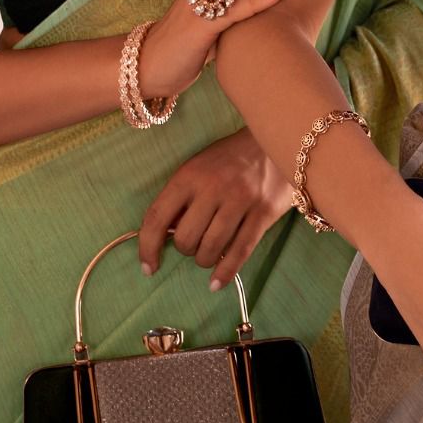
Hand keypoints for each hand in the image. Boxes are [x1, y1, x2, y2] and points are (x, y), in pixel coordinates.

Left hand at [137, 127, 294, 281]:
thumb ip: (181, 198)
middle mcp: (212, 188)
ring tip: (208, 255)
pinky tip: (216, 283)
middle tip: (194, 243)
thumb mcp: (198, 167)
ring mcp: (240, 200)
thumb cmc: (230, 157)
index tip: (148, 267)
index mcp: (189, 175)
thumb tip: (166, 236)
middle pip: (186, 239)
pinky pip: (240, 251)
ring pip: (211, 248)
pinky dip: (225, 273)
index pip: (157, 217)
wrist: (274, 138)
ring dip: (205, 260)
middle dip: (186, 250)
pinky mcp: (263, 212)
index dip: (147, 247)